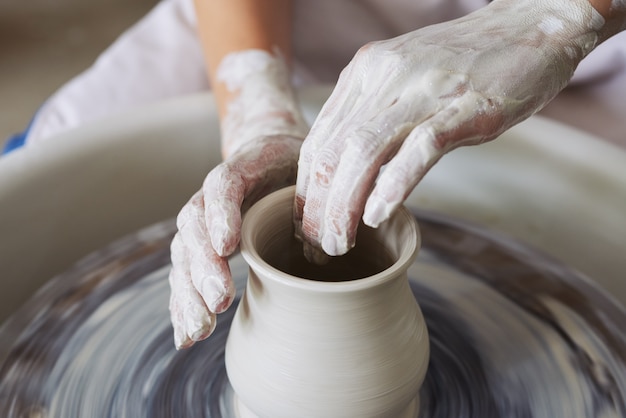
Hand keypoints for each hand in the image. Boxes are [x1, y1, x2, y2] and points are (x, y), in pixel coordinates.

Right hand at [169, 50, 307, 348]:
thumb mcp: (311, 164)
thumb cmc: (295, 165)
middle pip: (195, 226)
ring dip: (189, 294)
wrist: (268, 152)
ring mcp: (203, 221)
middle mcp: (212, 195)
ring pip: (184, 254)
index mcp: (242, 167)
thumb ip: (316, 191)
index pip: (223, 186)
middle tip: (219, 300)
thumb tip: (334, 238)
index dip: (222, 215)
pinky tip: (187, 336)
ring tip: (200, 329)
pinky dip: (183, 306)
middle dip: (204, 267)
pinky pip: (185, 275)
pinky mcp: (202, 246)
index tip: (229, 246)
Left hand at [294, 0, 603, 255]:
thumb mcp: (403, 80)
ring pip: (364, 152)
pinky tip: (378, 216)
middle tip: (318, 247)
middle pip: (333, 151)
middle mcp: (384, 76)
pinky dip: (393, 185)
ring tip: (339, 243)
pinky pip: (418, 149)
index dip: (306, 189)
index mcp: (364, 72)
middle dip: (318, 207)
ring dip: (345, 205)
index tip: (306, 225)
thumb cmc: (464, 62)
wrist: (529, 25)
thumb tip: (350, 169)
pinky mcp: (465, 106)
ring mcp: (424, 90)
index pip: (319, 140)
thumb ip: (373, 115)